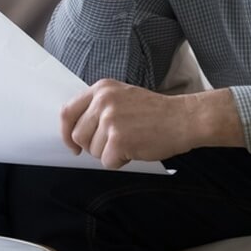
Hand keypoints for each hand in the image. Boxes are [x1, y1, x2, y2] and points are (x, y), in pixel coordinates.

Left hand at [61, 81, 244, 168]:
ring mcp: (110, 120)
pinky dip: (120, 162)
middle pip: (78, 135)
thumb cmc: (156, 112)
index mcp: (102, 88)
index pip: (67, 112)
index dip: (67, 132)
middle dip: (94, 146)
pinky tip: (136, 149)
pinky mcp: (119, 139)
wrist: (184, 118)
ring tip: (131, 141)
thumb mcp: (123, 97)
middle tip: (115, 143)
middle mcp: (103, 101)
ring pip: (93, 151)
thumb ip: (100, 107)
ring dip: (110, 153)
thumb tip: (76, 132)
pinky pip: (107, 162)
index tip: (73, 144)